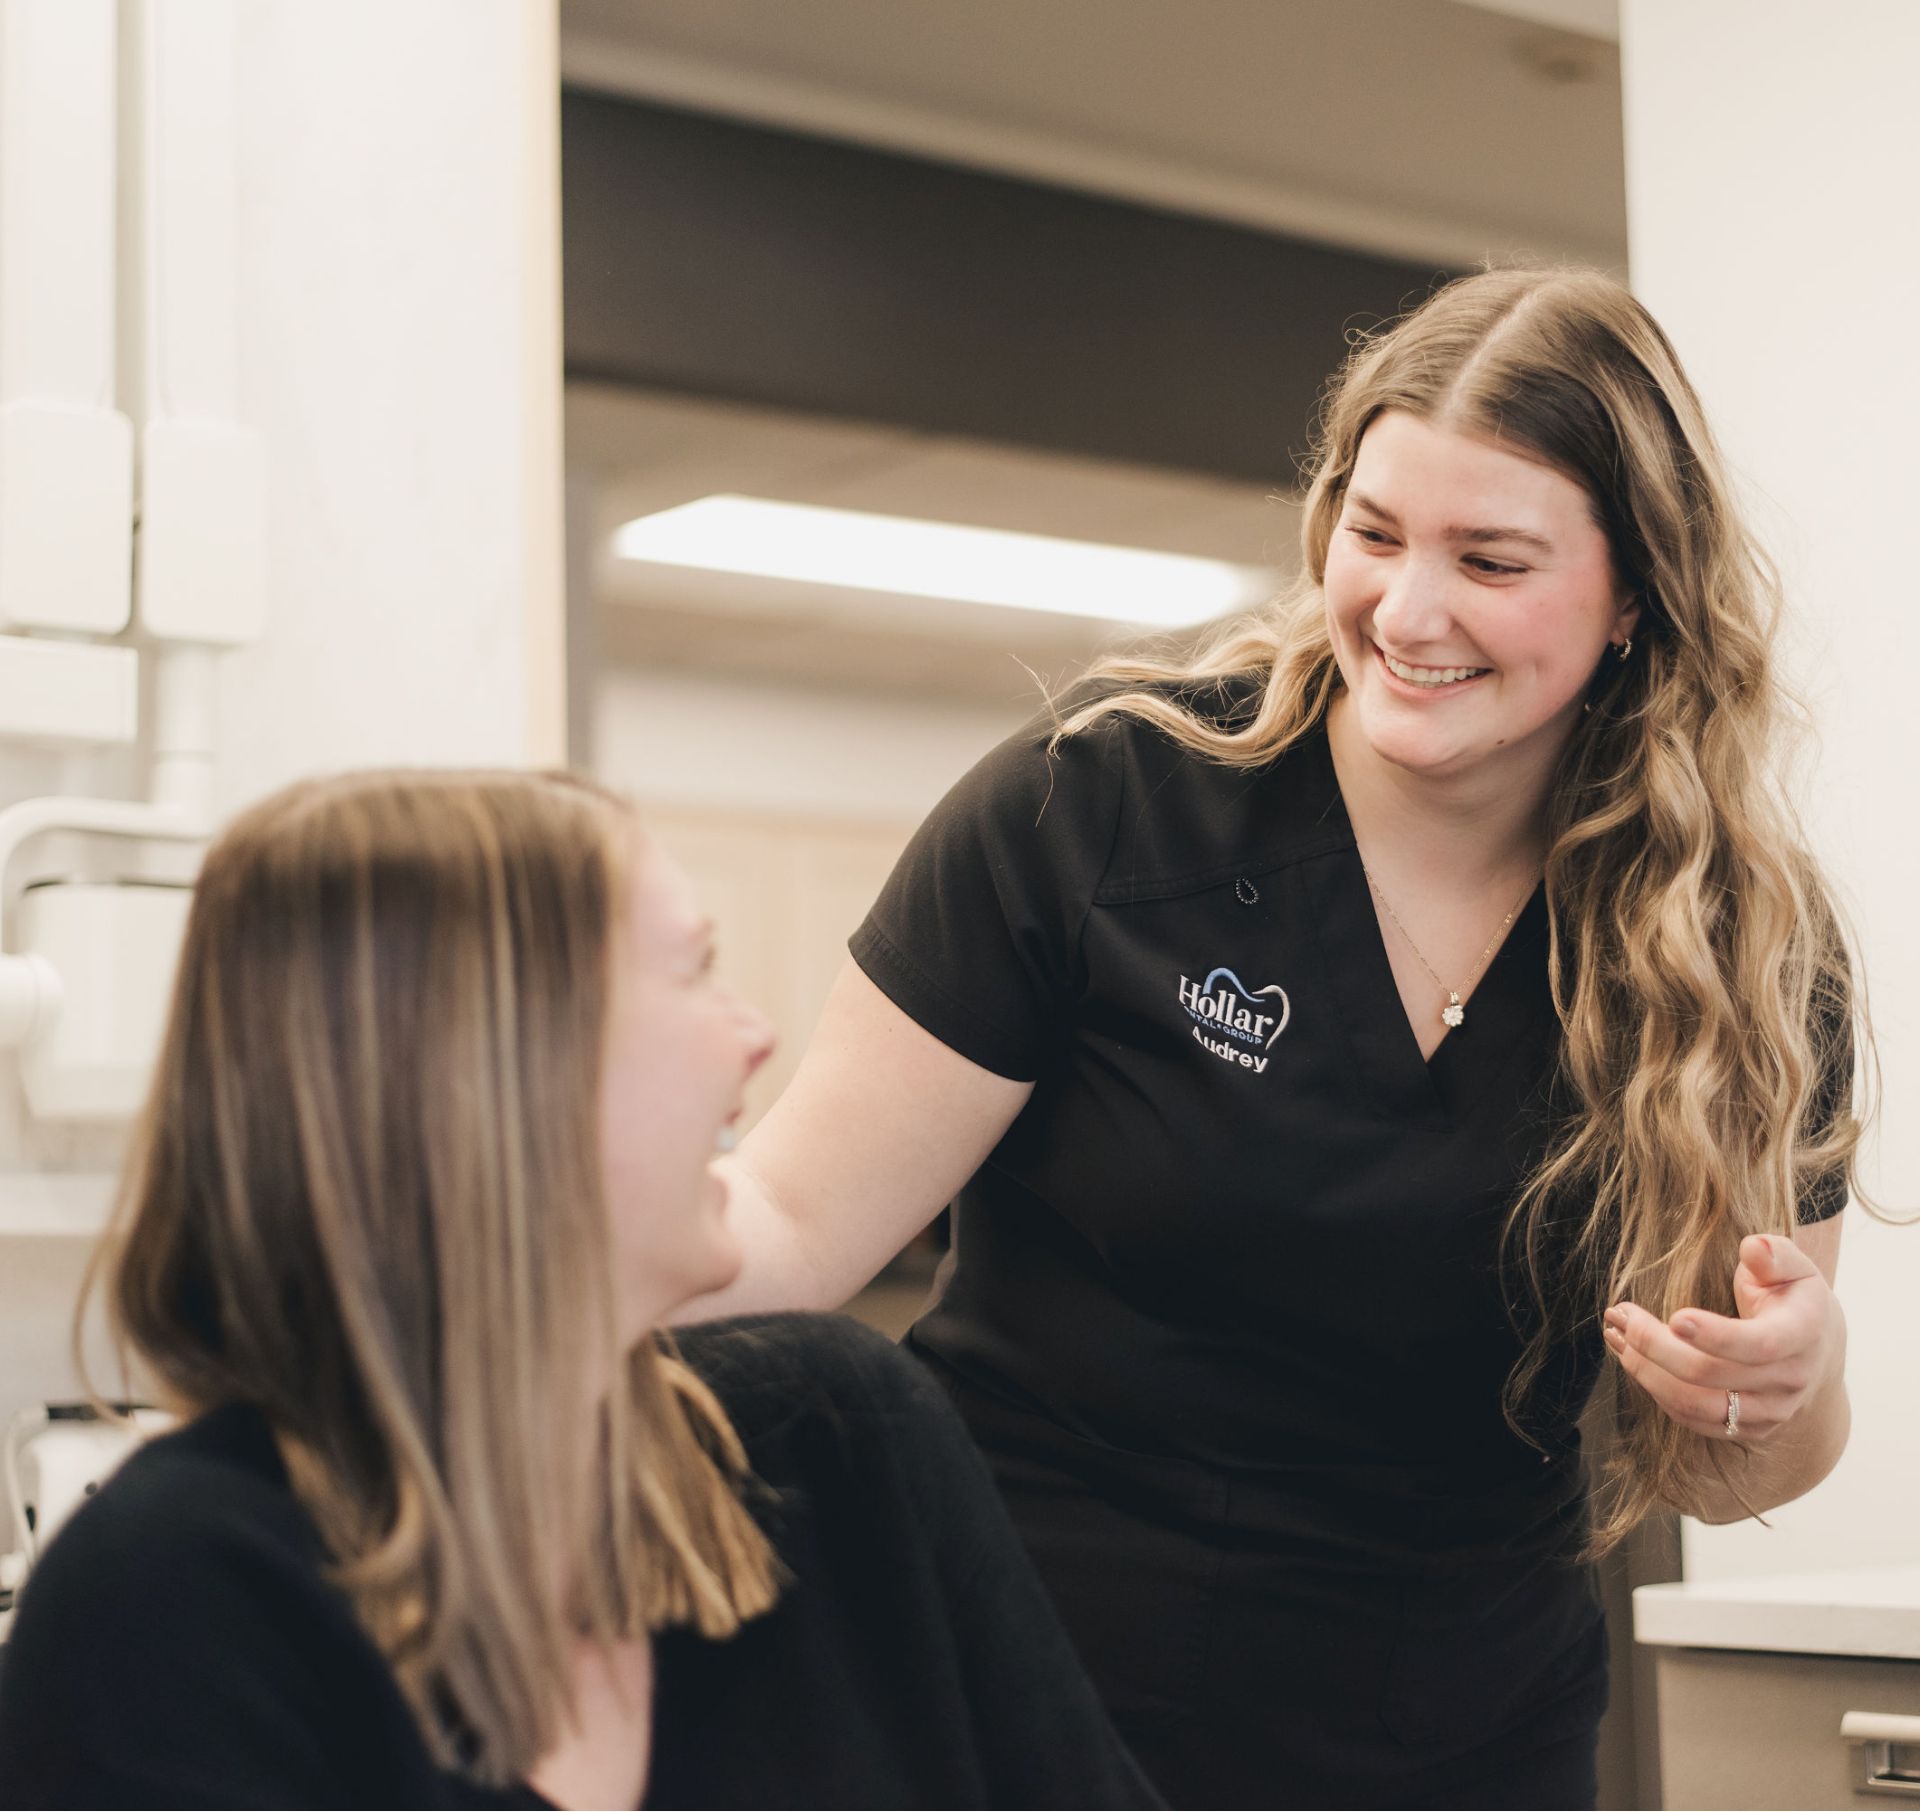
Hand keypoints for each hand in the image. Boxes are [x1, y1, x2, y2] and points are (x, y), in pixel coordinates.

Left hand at [1602, 1234, 1839, 1444]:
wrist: (1817, 1348)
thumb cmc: (1792, 1295)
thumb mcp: (1793, 1266)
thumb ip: (1775, 1254)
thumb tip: (1754, 1248)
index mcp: (1803, 1334)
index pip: (1760, 1344)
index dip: (1716, 1336)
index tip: (1674, 1317)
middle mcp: (1790, 1380)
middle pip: (1710, 1375)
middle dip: (1654, 1344)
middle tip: (1619, 1313)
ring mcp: (1770, 1411)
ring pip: (1695, 1405)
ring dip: (1645, 1371)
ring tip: (1615, 1335)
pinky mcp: (1748, 1428)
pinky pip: (1692, 1419)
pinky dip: (1654, 1390)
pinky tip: (1632, 1358)